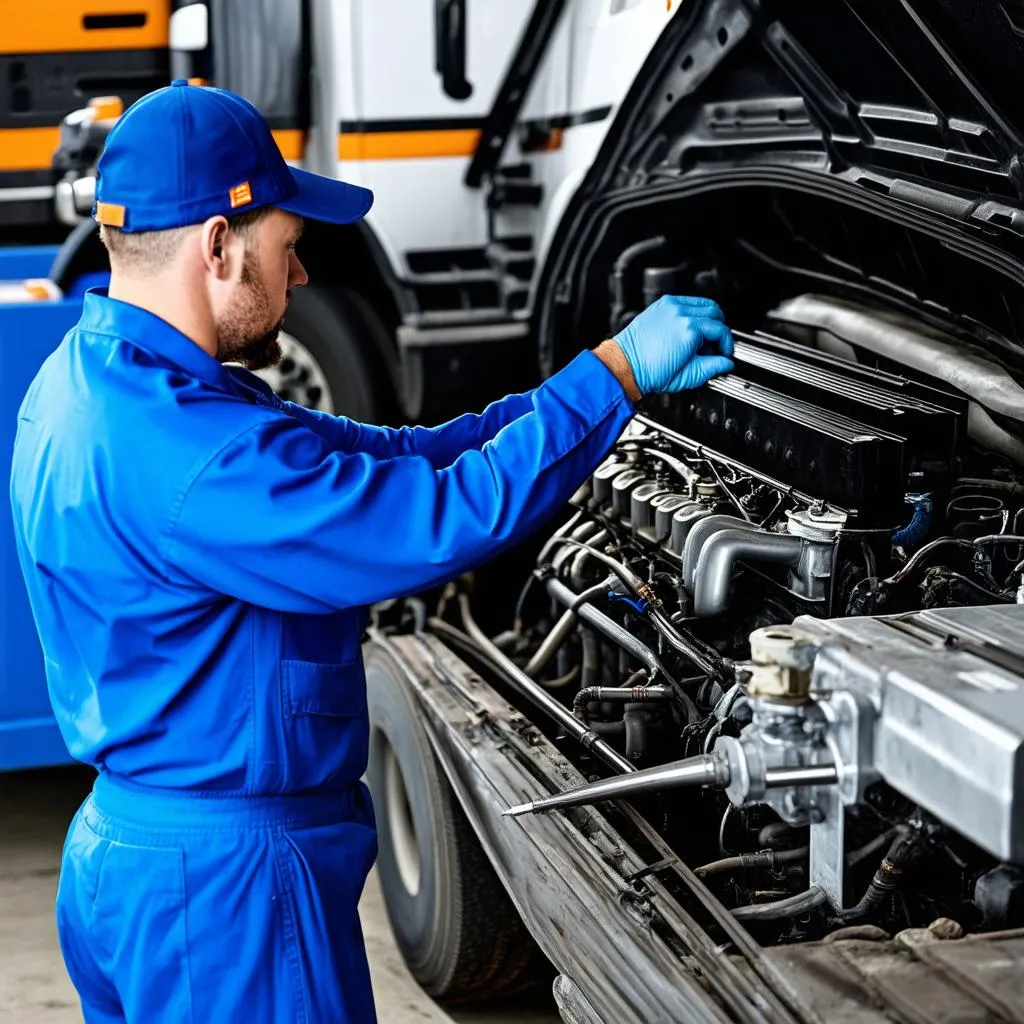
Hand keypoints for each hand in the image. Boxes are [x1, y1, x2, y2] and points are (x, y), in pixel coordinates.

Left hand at [612, 295, 733, 395]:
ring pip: (701, 304)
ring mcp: (669, 307)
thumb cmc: (648, 371)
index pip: (720, 329)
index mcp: (689, 329)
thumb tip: (725, 363)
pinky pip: (685, 302)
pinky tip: (688, 329)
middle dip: (719, 329)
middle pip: (714, 312)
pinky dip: (692, 313)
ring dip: (707, 319)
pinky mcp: (660, 305)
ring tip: (701, 338)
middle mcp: (680, 313)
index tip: (724, 353)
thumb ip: (712, 367)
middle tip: (715, 345)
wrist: (625, 366)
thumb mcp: (688, 376)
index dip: (727, 343)